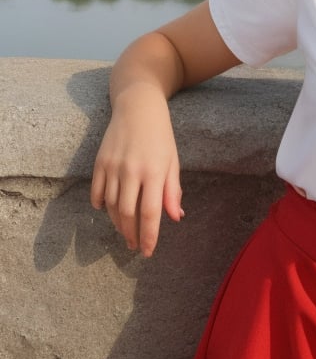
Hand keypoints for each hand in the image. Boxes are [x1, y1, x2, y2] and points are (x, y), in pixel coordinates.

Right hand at [91, 87, 182, 256]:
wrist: (138, 107)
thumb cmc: (161, 137)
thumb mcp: (173, 161)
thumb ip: (173, 190)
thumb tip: (175, 217)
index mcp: (155, 172)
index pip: (150, 213)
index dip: (149, 236)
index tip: (147, 251)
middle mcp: (132, 171)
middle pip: (128, 214)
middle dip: (131, 235)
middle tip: (134, 246)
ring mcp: (113, 166)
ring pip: (112, 206)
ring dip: (118, 224)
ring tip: (125, 232)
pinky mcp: (100, 162)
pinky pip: (98, 192)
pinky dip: (101, 206)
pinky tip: (109, 212)